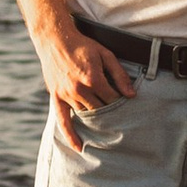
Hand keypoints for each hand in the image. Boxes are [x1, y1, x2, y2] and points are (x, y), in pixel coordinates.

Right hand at [40, 13, 137, 150]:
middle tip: (119, 117)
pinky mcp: (56, 97)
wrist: (55, 40)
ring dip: (96, 121)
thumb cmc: (83, 46)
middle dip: (111, 113)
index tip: (126, 104)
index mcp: (93, 79)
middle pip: (100, 109)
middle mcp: (79, 90)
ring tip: (107, 128)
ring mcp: (66, 95)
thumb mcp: (105, 54)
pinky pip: (63, 120)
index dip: (121, 102)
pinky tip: (79, 146)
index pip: (112, 99)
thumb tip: (132, 94)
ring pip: (86, 115)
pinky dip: (70, 135)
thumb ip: (119, 74)